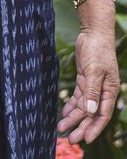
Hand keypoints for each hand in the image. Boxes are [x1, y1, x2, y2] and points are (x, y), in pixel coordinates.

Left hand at [57, 29, 119, 144]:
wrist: (93, 33)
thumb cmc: (98, 50)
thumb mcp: (95, 70)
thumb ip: (92, 90)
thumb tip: (91, 111)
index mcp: (110, 91)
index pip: (102, 115)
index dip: (94, 128)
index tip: (85, 139)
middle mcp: (102, 92)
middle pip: (91, 114)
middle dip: (81, 126)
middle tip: (70, 138)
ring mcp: (92, 86)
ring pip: (83, 107)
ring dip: (73, 117)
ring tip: (62, 128)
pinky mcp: (84, 80)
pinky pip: (78, 97)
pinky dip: (71, 105)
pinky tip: (64, 113)